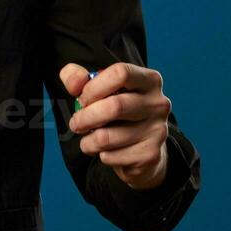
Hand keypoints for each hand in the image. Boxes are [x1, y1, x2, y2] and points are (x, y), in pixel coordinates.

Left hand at [60, 62, 170, 189]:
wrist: (143, 148)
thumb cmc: (118, 112)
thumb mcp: (99, 90)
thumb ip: (79, 78)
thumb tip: (72, 81)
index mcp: (149, 80)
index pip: (120, 73)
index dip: (94, 87)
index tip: (83, 99)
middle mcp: (158, 103)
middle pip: (114, 107)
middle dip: (85, 117)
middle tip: (76, 123)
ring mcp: (158, 130)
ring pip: (106, 137)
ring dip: (88, 141)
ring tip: (89, 139)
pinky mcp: (150, 154)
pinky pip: (110, 156)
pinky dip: (100, 155)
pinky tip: (107, 151)